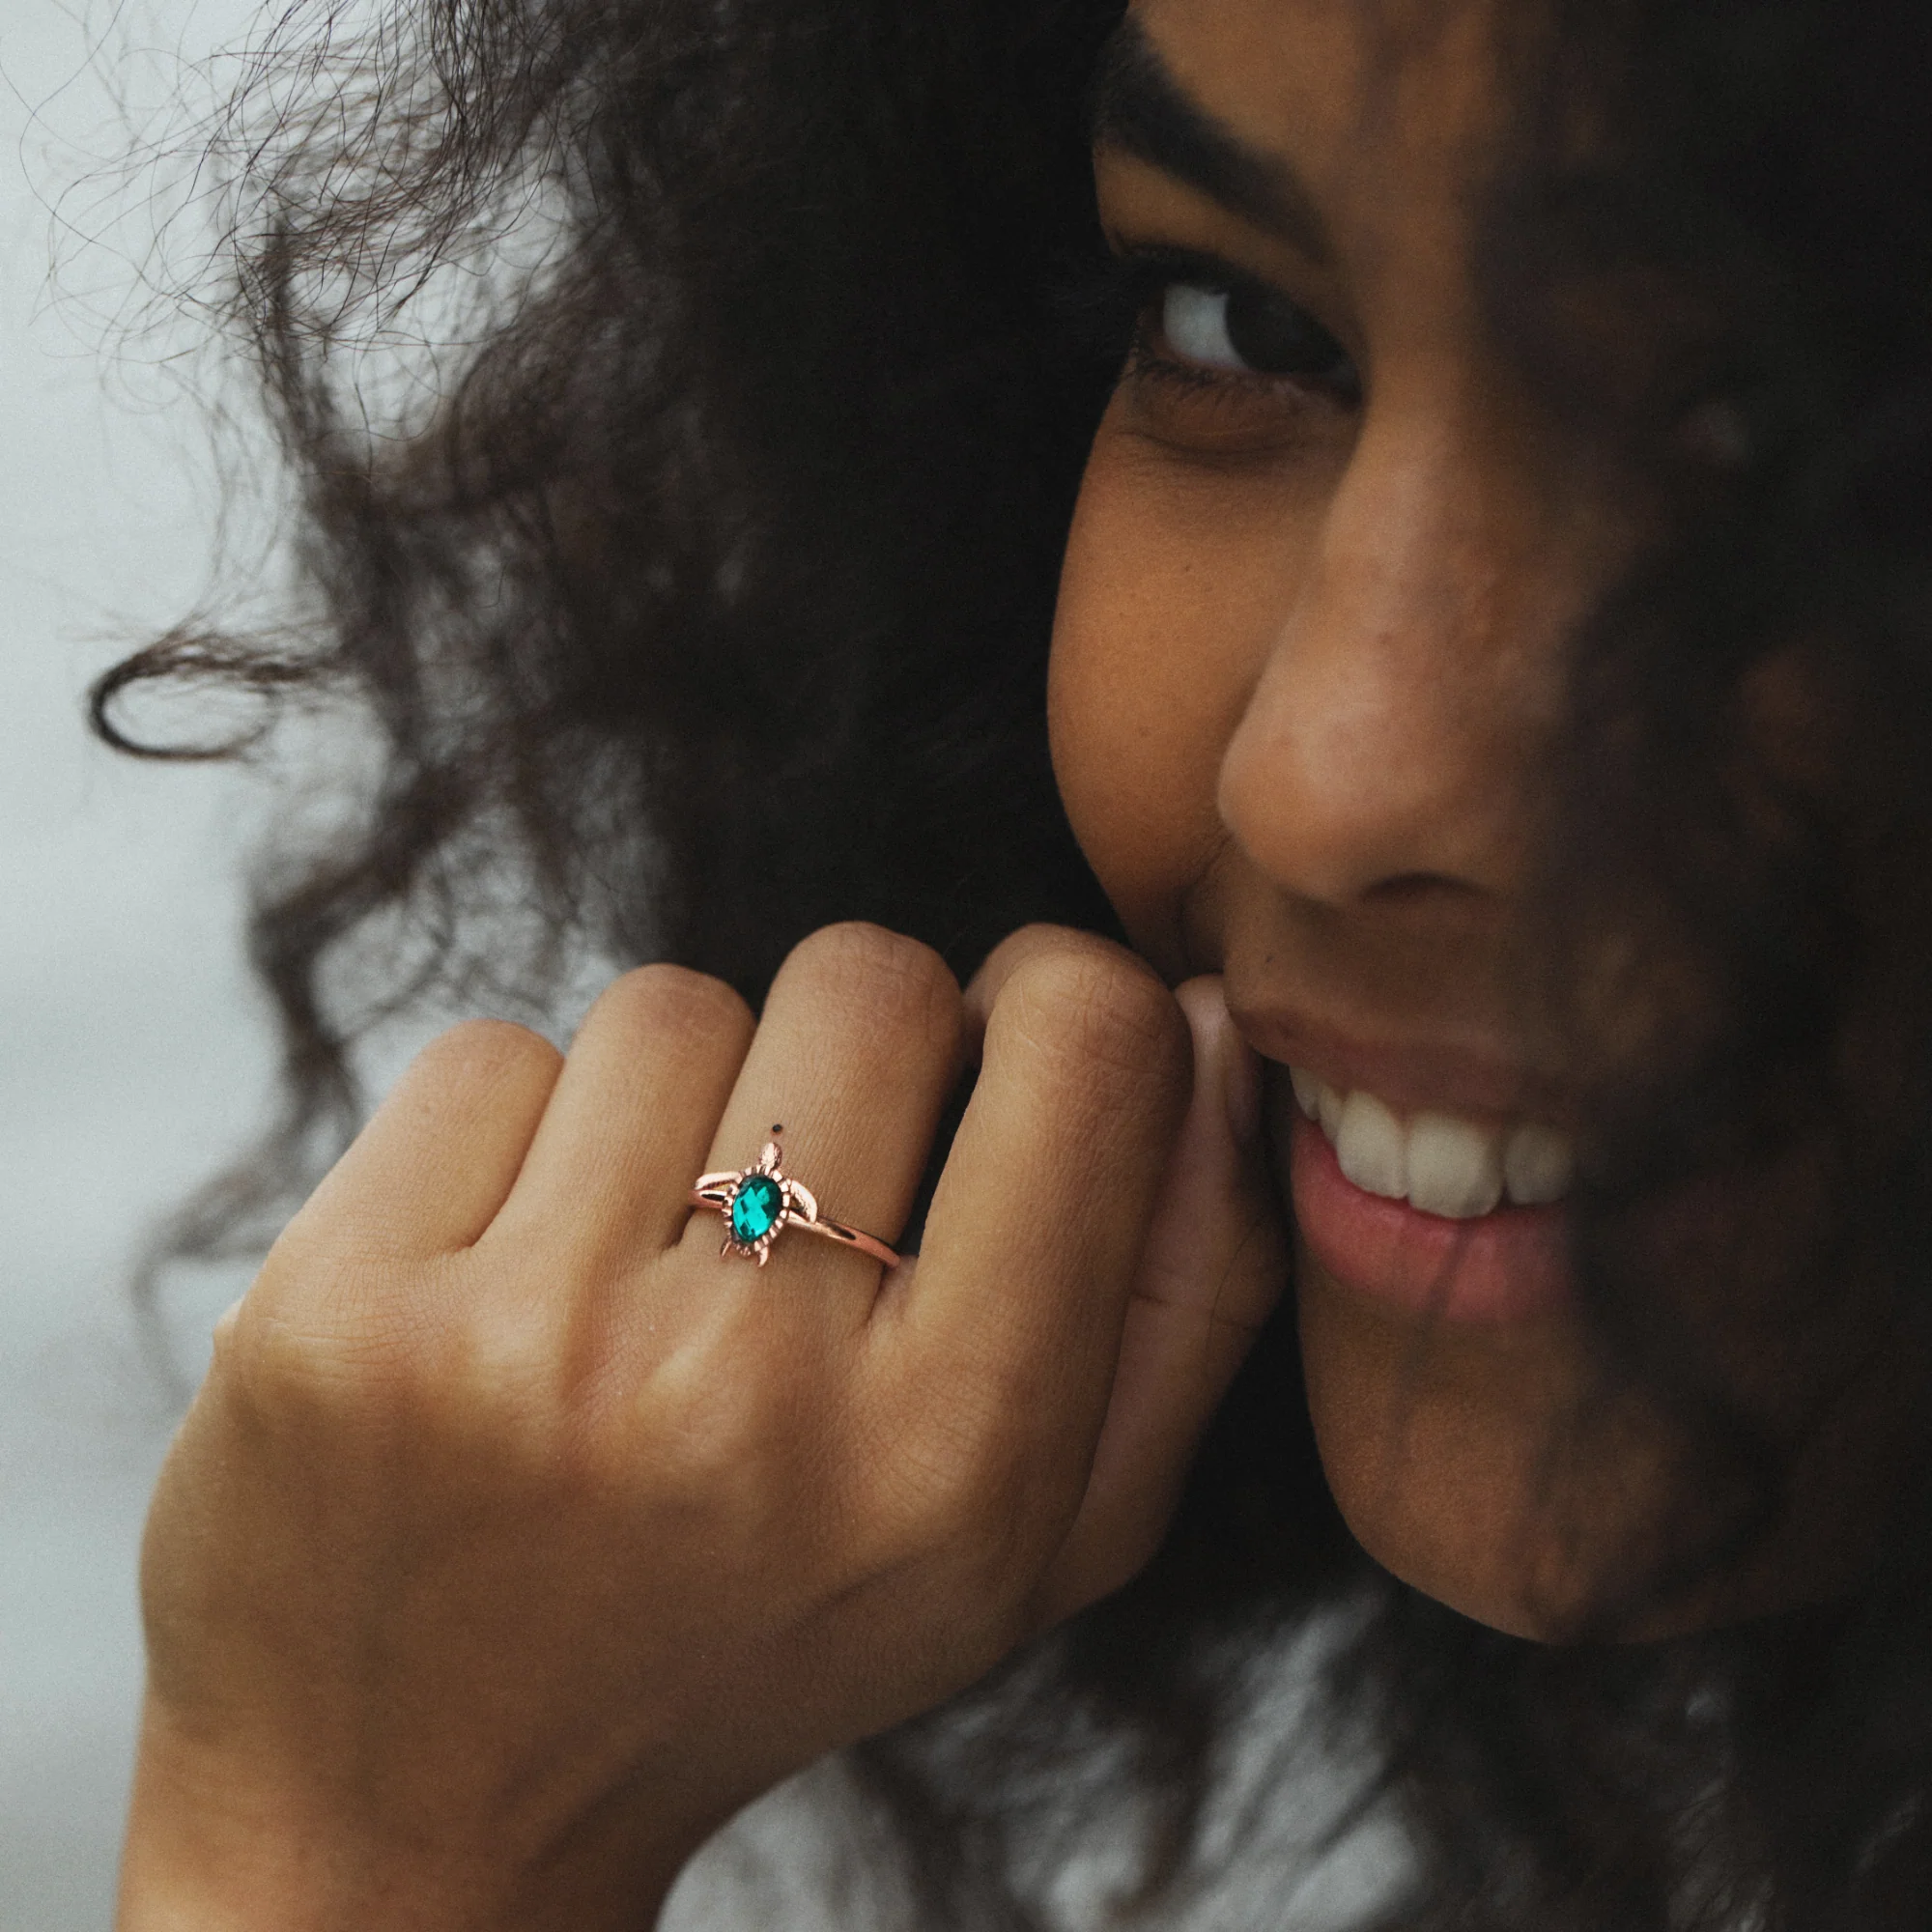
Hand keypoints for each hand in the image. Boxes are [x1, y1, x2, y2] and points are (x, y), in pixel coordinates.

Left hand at [118, 924, 1284, 1931]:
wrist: (418, 1814)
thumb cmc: (764, 1638)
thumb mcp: (1037, 1534)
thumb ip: (1183, 1289)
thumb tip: (1208, 1022)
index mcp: (959, 1455)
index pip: (1086, 1040)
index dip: (1051, 1004)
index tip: (990, 1063)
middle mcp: (751, 1398)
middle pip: (869, 978)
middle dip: (853, 1046)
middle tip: (799, 1189)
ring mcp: (529, 1352)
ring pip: (673, 1004)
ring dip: (677, 1102)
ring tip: (644, 1268)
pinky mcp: (343, 1313)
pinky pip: (492, 1051)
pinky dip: (517, 1134)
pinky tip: (508, 1279)